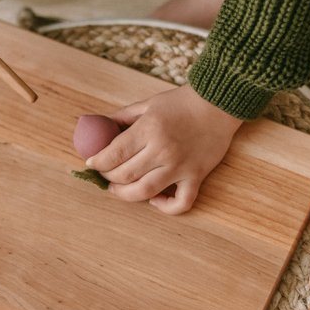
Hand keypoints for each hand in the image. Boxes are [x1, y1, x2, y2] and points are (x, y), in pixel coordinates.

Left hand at [86, 85, 242, 214]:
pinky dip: (165, 207)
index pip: (113, 154)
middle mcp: (163, 150)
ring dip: (126, 195)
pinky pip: (181, 202)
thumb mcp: (147, 104)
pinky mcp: (196, 176)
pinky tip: (155, 200)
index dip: (97, 162)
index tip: (91, 163)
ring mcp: (180, 166)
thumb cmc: (181, 102)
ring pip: (146, 192)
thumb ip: (121, 117)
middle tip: (105, 174)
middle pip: (125, 175)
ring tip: (119, 189)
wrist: (218, 104)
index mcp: (148, 129)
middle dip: (108, 178)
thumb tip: (97, 124)